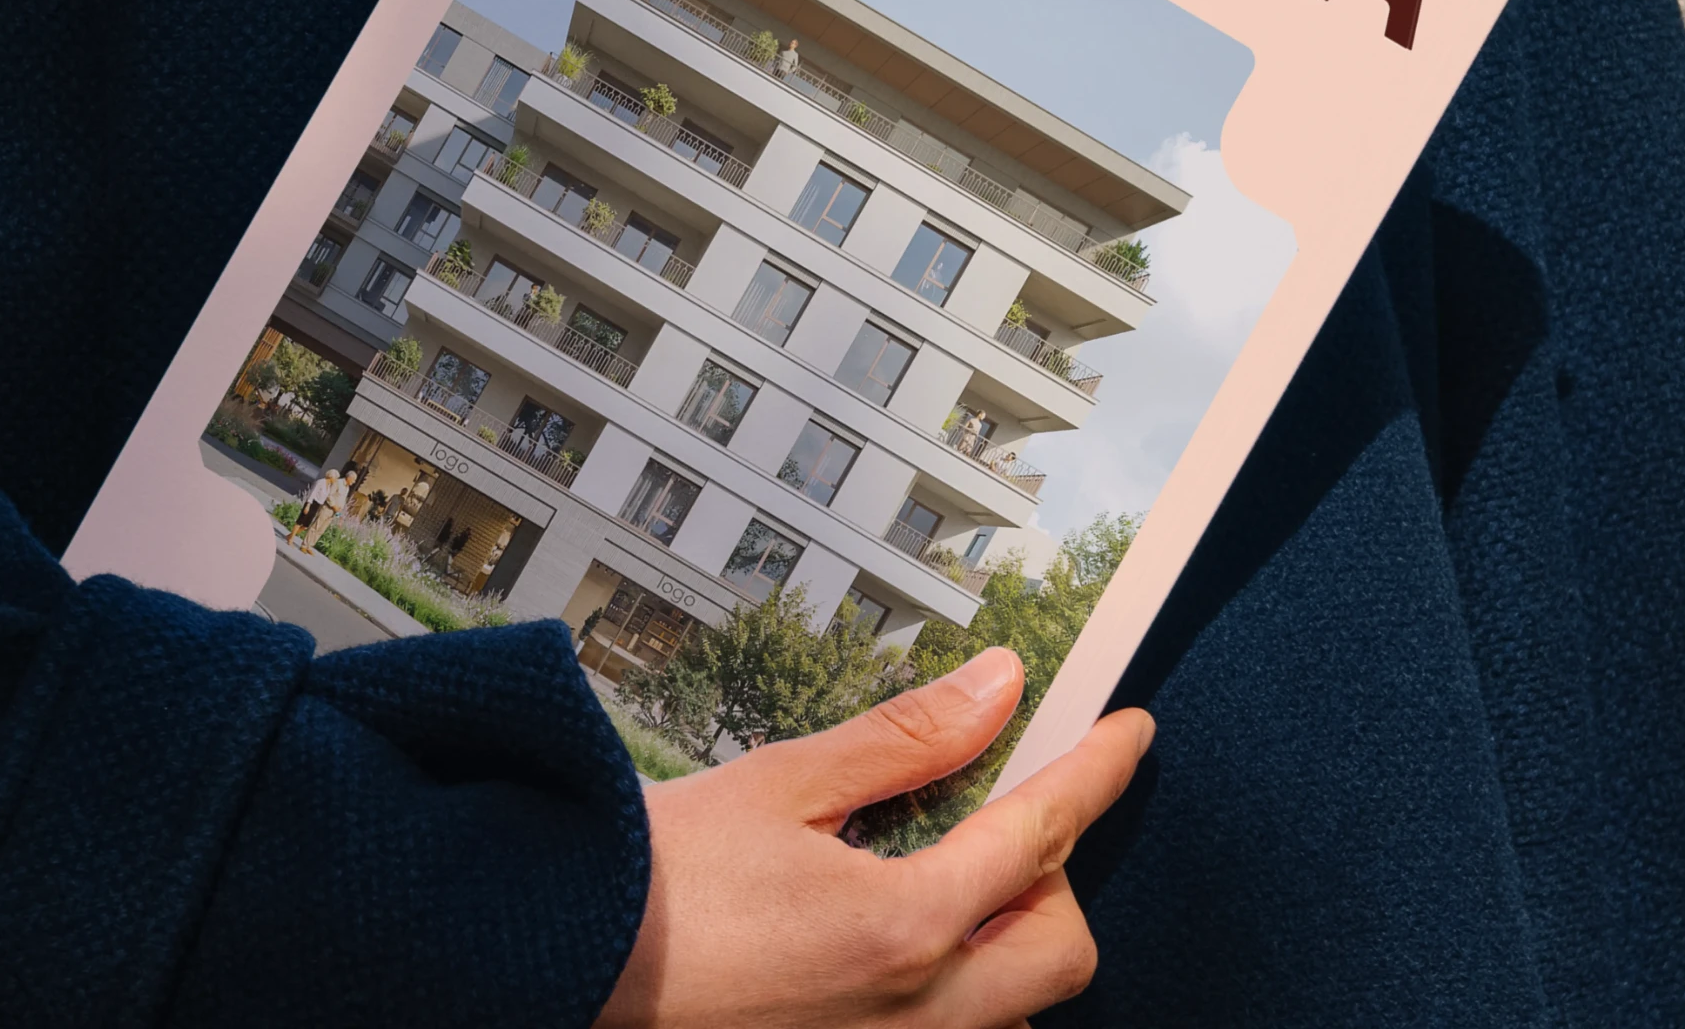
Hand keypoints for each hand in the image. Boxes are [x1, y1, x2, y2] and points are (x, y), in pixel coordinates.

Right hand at [596, 649, 1154, 1028]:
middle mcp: (913, 1013)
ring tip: (947, 881)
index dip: (1096, 773)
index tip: (1128, 735)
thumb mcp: (781, 783)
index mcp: (902, 926)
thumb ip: (905, 739)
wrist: (556, 966)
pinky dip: (960, 996)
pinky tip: (904, 948)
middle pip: (1063, 949)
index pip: (1043, 835)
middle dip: (1059, 876)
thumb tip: (998, 688)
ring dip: (1009, 944)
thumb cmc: (649, 882)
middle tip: (1007, 815)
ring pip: (1016, 1013)